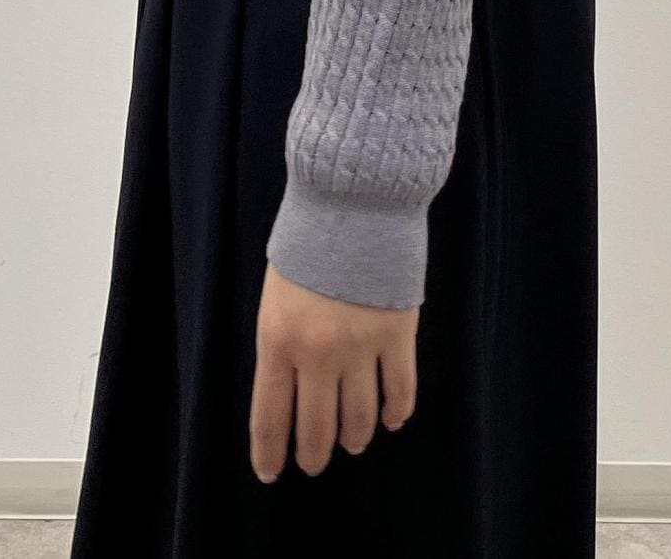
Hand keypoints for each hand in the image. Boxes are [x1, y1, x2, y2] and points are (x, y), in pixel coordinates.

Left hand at [249, 259, 418, 482]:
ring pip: (359, 418)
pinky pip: (400, 390)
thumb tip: (293, 385)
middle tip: (315, 463)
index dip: (270, 452)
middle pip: (317, 427)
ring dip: (354, 438)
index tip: (272, 473)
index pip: (270, 416)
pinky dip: (397, 412)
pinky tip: (392, 421)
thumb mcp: (277, 293)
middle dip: (314, 453)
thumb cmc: (307, 238)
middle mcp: (318, 353)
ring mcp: (361, 347)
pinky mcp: (398, 334)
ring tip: (352, 443)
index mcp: (278, 339)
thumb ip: (282, 340)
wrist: (354, 197)